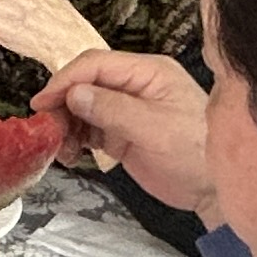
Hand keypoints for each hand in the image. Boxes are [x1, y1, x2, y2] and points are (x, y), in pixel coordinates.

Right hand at [35, 49, 215, 212]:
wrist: (213, 192)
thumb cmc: (196, 154)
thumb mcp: (155, 129)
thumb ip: (113, 109)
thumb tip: (74, 94)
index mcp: (148, 72)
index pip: (96, 64)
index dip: (66, 80)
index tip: (43, 102)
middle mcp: (135, 85)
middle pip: (85, 83)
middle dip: (63, 105)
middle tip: (48, 132)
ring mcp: (127, 109)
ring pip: (83, 107)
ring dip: (66, 125)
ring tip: (61, 150)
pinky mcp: (122, 133)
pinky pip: (89, 129)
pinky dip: (75, 140)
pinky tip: (71, 155)